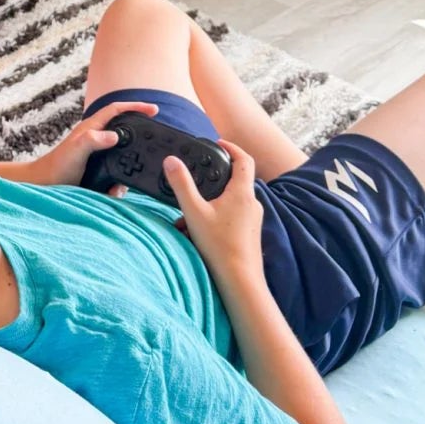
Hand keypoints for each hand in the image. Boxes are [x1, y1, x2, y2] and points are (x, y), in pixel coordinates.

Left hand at [23, 101, 157, 189]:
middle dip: (138, 137)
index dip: (135, 107)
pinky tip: (115, 193)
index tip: (154, 110)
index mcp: (92, 128)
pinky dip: (118, 184)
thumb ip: (92, 140)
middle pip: (124, 131)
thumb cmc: (57, 166)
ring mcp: (97, 155)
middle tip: (152, 145)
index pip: (117, 110)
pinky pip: (115, 174)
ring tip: (125, 183)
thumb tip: (115, 136)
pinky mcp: (97, 170)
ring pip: (122, 156)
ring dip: (128, 169)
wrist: (44, 185)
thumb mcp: (75, 150)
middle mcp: (96, 138)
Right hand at [163, 143, 263, 286]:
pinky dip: (216, 217)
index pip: (244, 159)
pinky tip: (198, 232)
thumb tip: (171, 160)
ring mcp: (253, 220)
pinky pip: (232, 217)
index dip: (231, 147)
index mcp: (242, 192)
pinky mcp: (249, 234)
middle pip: (235, 180)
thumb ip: (181, 185)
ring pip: (231, 201)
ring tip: (189, 215)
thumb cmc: (219, 246)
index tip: (217, 143)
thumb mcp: (193, 212)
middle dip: (213, 179)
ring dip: (211, 202)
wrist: (240, 281)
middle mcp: (252, 203)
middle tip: (196, 178)